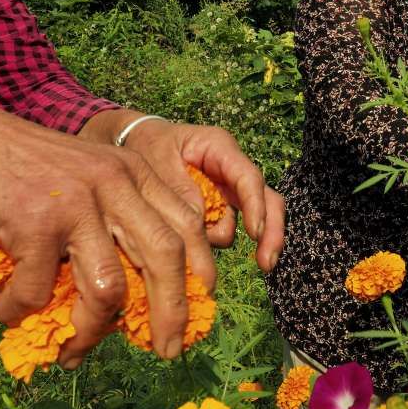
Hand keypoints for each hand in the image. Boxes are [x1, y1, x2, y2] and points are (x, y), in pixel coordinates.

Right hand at [0, 102, 221, 368]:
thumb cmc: (24, 168)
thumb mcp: (89, 178)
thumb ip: (116, 218)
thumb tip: (133, 297)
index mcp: (134, 172)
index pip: (186, 224)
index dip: (200, 269)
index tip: (200, 306)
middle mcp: (115, 183)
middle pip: (165, 256)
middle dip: (173, 312)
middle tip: (169, 350)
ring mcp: (77, 203)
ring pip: (108, 289)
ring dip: (91, 333)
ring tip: (72, 352)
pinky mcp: (35, 223)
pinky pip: (37, 292)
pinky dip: (18, 311)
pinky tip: (4, 309)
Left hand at [119, 118, 283, 274]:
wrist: (137, 143)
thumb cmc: (148, 146)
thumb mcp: (157, 162)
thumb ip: (180, 191)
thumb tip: (201, 224)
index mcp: (220, 148)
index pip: (248, 177)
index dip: (255, 206)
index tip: (254, 234)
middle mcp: (232, 169)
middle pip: (267, 200)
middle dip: (270, 233)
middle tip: (266, 265)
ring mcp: (229, 190)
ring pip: (249, 220)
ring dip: (220, 237)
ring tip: (184, 237)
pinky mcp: (221, 208)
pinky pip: (224, 229)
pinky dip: (210, 241)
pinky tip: (187, 240)